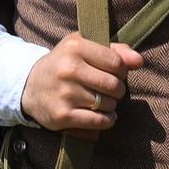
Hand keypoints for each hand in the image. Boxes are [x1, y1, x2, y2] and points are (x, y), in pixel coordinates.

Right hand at [20, 37, 142, 133]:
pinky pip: (99, 121)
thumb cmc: (63, 64)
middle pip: (114, 85)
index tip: (115, 73)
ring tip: (100, 101)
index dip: (122, 70)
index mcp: (75, 47)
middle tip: (109, 90)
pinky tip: (102, 115)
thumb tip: (139, 61)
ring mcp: (65, 94)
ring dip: (110, 105)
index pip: (116, 62)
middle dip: (117, 90)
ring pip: (108, 104)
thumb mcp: (83, 48)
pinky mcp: (63, 116)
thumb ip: (114, 50)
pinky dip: (106, 120)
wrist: (29, 87)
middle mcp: (69, 69)